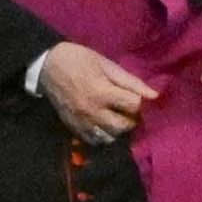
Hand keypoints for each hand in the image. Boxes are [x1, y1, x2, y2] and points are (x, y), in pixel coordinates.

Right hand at [35, 42, 154, 144]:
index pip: (134, 106)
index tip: (139, 97)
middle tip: (129, 109)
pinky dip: (104, 136)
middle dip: (132, 119)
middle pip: (124, 126)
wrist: (47, 65)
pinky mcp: (74, 128)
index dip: (141, 102)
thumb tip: (154, 95)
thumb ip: (130, 81)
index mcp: (102, 92)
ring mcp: (82, 122)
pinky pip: (94, 141)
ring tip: (117, 116)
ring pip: (110, 138)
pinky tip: (104, 124)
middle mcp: (93, 112)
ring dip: (118, 130)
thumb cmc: (79, 59)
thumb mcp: (106, 64)